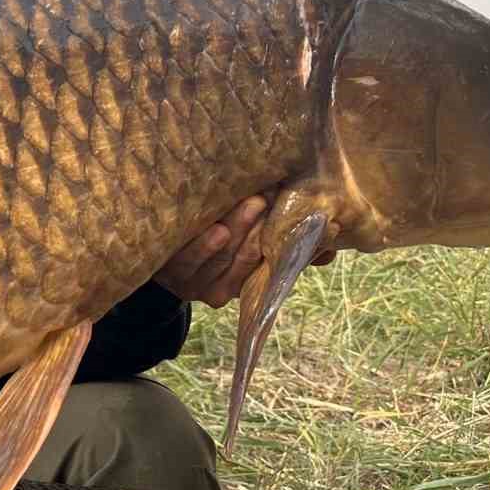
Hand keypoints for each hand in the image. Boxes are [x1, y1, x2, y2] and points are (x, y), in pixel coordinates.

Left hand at [153, 195, 335, 306]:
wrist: (157, 263)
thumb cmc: (211, 249)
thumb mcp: (246, 251)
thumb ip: (285, 248)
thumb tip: (332, 248)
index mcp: (242, 285)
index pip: (268, 266)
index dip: (286, 245)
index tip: (302, 220)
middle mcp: (220, 289)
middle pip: (245, 259)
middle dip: (259, 229)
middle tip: (270, 200)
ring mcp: (193, 283)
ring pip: (220, 257)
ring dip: (237, 228)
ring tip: (251, 203)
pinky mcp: (168, 272)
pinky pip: (187, 260)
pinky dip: (203, 245)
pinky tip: (216, 228)